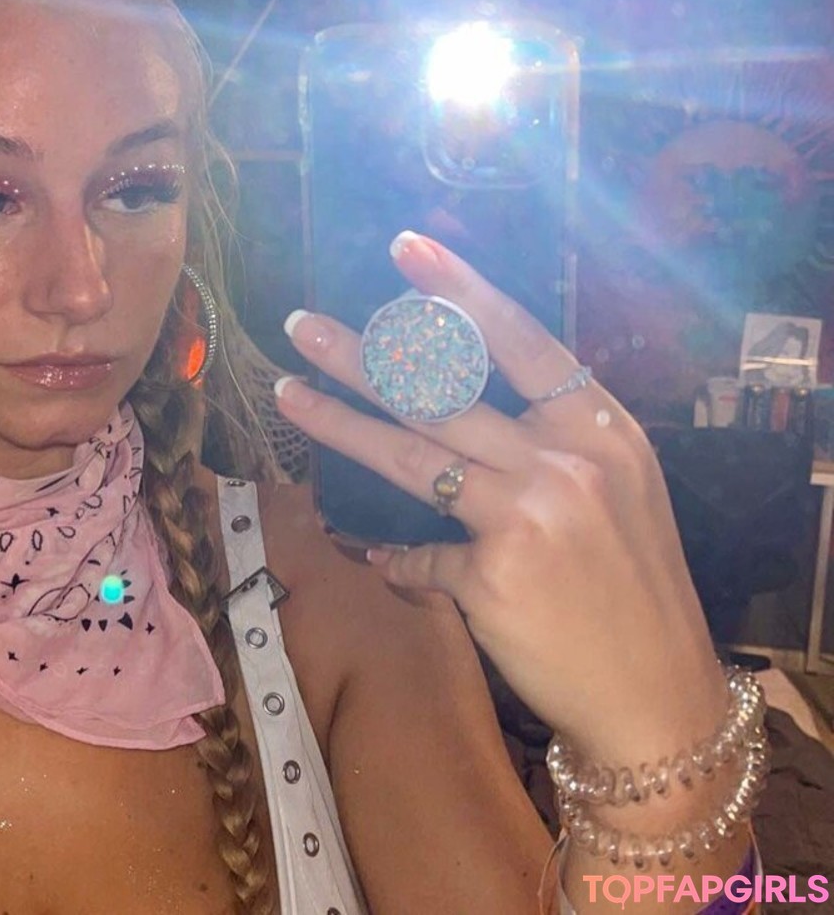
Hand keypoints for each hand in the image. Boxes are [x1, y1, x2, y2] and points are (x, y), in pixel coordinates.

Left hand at [276, 230, 726, 766]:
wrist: (656, 697)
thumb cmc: (633, 584)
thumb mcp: (621, 486)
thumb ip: (553, 436)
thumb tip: (459, 405)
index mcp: (601, 426)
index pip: (520, 339)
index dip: (459, 291)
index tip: (406, 249)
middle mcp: (565, 460)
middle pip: (443, 392)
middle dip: (362, 355)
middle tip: (302, 326)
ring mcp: (526, 516)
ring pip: (410, 454)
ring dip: (340, 421)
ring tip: (289, 391)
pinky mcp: (490, 576)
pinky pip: (417, 553)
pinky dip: (395, 556)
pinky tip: (378, 554)